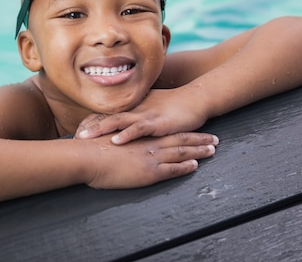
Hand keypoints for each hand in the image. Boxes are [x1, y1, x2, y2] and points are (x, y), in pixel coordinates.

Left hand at [76, 88, 211, 144]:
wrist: (196, 99)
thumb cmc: (174, 106)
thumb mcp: (151, 111)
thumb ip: (136, 118)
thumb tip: (122, 128)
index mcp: (132, 108)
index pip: (106, 114)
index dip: (90, 122)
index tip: (75, 130)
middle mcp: (135, 110)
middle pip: (107, 117)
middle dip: (89, 126)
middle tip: (72, 135)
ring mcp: (145, 115)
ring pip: (118, 122)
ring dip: (100, 129)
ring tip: (84, 137)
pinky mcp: (157, 123)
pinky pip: (139, 129)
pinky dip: (126, 135)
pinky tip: (115, 140)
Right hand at [84, 132, 217, 188]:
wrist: (87, 156)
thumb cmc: (92, 148)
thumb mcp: (108, 139)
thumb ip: (118, 139)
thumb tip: (119, 142)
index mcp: (140, 136)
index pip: (166, 132)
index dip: (183, 131)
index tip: (194, 130)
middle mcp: (149, 144)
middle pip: (179, 139)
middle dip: (198, 139)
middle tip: (214, 139)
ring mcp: (150, 156)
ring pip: (181, 152)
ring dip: (198, 151)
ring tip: (212, 150)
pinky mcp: (148, 171)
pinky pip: (172, 169)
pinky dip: (185, 167)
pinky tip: (195, 165)